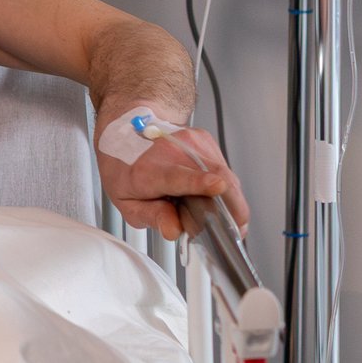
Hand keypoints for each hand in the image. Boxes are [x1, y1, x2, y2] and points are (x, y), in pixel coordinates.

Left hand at [95, 118, 247, 240]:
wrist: (125, 133)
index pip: (177, 176)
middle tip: (236, 230)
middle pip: (215, 174)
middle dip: (235, 205)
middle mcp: (172, 151)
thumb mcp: (128, 203)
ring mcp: (191, 142)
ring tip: (219, 214)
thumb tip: (174, 229)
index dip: (199, 182)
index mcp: (149, 171)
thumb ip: (152, 217)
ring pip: (226, 173)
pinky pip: (223, 168)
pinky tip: (209, 192)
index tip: (217, 187)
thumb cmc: (125, 168)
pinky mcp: (204, 139)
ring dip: (231, 198)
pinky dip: (223, 185)